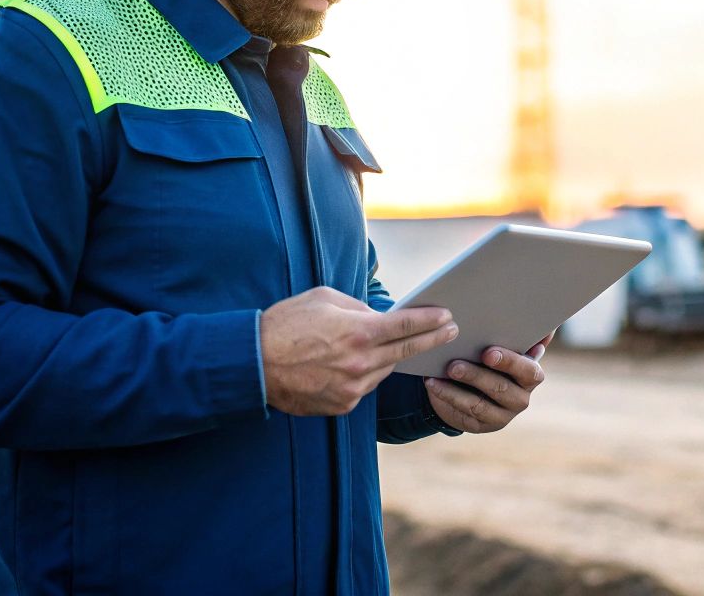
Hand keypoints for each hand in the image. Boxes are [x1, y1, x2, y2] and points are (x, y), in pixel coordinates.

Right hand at [260, 288, 457, 416]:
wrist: (253, 364)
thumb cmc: (286, 324)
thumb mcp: (324, 299)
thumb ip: (358, 307)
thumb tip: (378, 316)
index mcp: (359, 332)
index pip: (407, 325)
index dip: (431, 320)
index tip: (448, 316)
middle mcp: (360, 362)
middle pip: (406, 350)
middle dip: (430, 339)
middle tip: (450, 330)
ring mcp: (352, 387)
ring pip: (385, 370)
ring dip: (392, 356)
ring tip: (403, 344)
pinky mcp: (341, 405)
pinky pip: (364, 387)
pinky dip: (365, 374)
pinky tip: (359, 363)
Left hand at [425, 339, 548, 433]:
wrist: (477, 387)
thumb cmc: (493, 359)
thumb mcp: (507, 348)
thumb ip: (524, 339)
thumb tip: (548, 328)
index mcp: (531, 376)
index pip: (528, 371)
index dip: (509, 362)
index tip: (488, 352)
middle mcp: (520, 398)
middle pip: (500, 388)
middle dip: (476, 375)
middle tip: (454, 364)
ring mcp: (501, 415)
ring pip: (479, 403)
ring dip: (457, 388)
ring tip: (442, 372)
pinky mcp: (482, 426)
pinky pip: (464, 412)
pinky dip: (447, 396)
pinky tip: (433, 383)